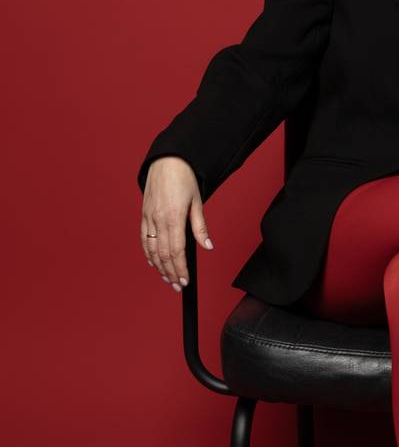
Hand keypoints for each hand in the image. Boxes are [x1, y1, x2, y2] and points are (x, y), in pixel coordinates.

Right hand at [140, 156, 213, 291]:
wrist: (167, 161)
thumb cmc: (184, 179)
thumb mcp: (197, 202)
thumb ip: (200, 227)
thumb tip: (208, 246)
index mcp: (173, 217)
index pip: (177, 251)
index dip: (180, 268)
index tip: (185, 280)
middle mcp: (158, 220)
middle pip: (163, 254)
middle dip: (170, 272)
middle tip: (178, 286)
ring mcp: (148, 218)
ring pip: (151, 249)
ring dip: (159, 267)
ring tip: (167, 278)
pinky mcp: (144, 214)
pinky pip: (144, 238)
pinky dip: (148, 253)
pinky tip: (153, 262)